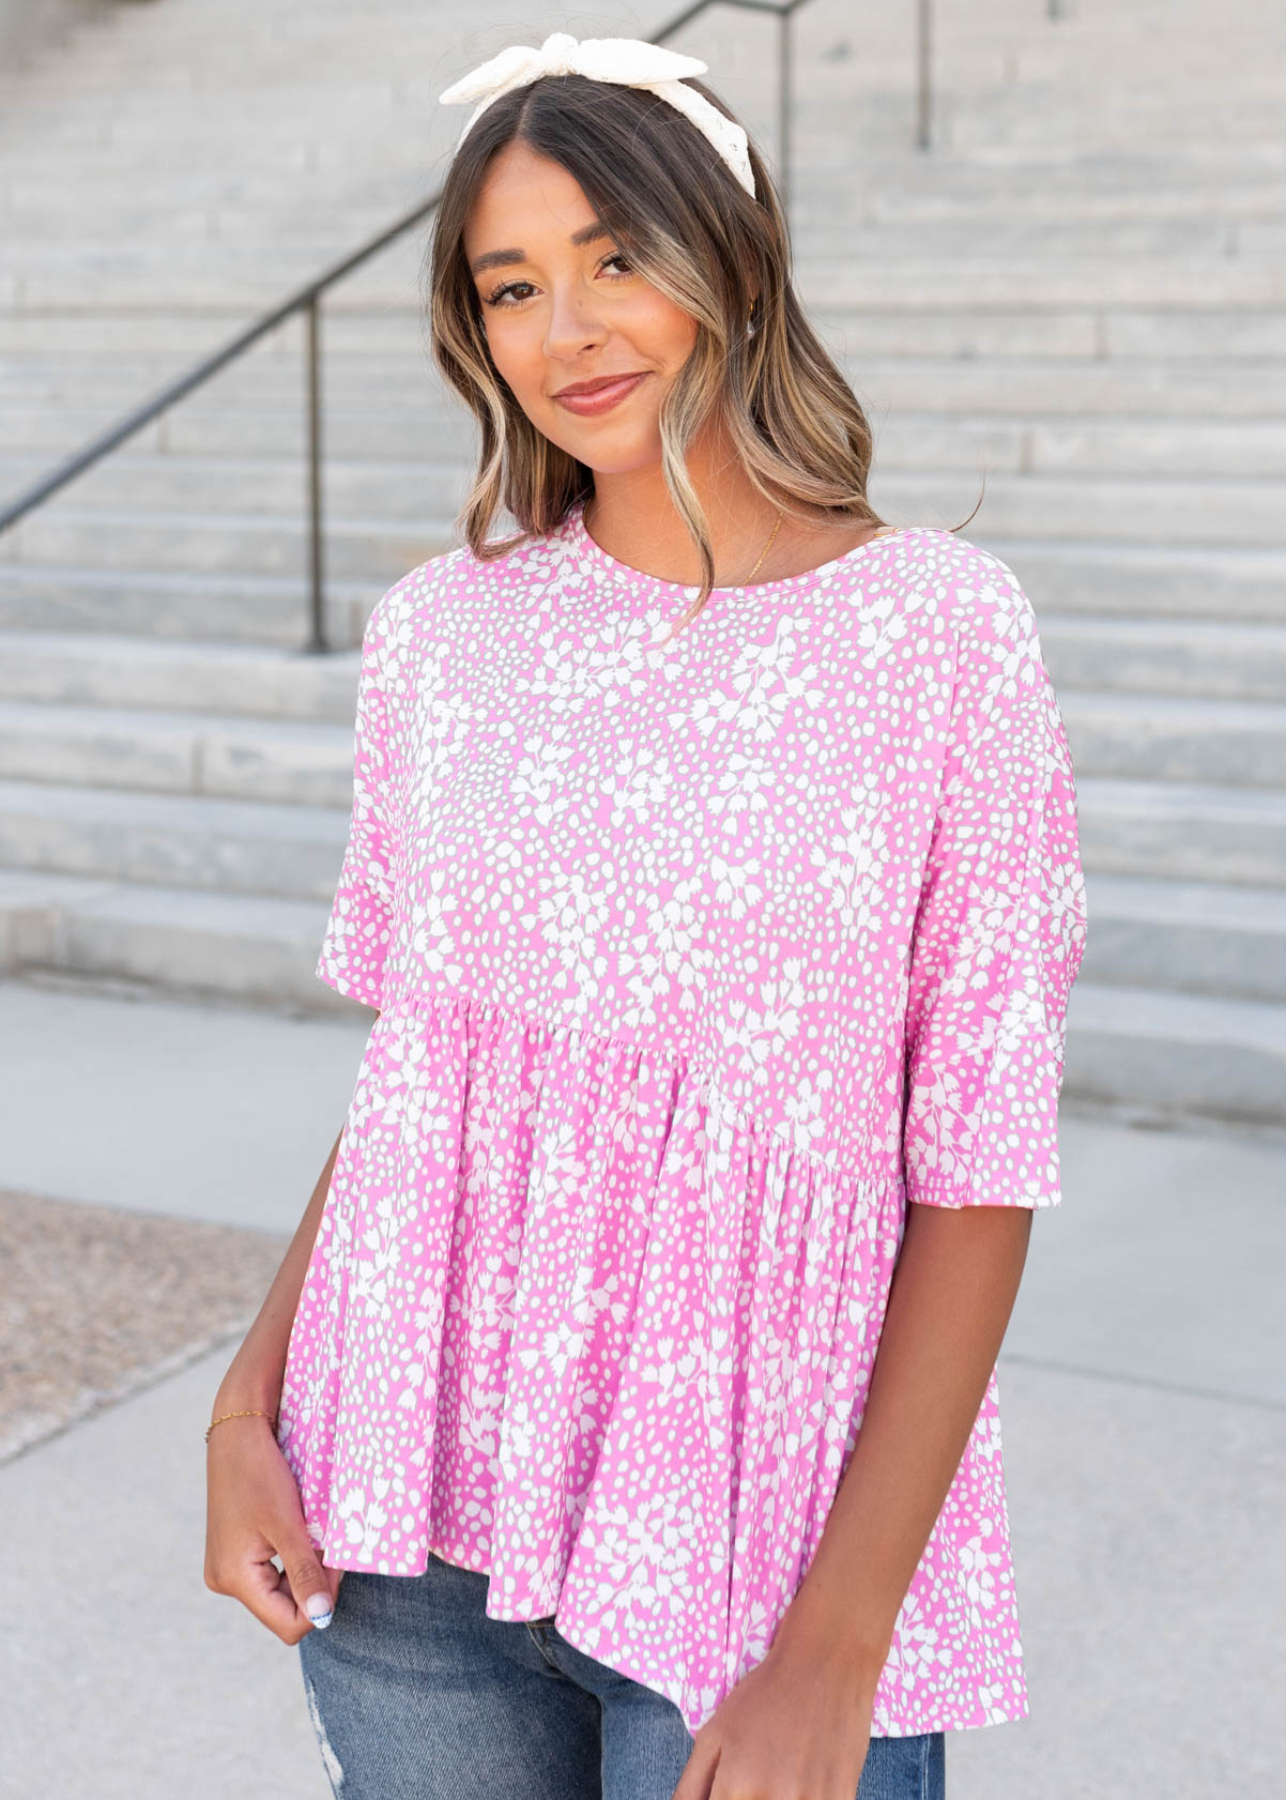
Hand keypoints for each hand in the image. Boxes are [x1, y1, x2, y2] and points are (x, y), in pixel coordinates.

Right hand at [203, 1411, 343, 1644]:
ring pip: (279, 1589)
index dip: (320, 1602)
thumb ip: (305, 1573)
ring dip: (304, 1569)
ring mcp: (227, 1566)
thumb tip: (323, 1617)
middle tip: (332, 1547)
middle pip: (283, 1608)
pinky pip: (270, 1570)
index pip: (288, 1623)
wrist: (238, 1431)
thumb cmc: (260, 1472)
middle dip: (313, 1583)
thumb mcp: (288, 1525)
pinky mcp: (234, 1551)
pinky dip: (292, 1557)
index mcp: (234, 1579)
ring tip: (316, 1536)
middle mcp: (225, 1580)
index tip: (337, 1564)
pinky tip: (302, 1533)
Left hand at [671, 1627, 874, 1799]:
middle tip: (755, 1780)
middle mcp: (772, 1798)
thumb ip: (692, 1787)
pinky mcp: (841, 1799)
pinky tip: (801, 1783)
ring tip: (778, 1778)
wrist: (825, 1665)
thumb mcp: (714, 1734)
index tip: (729, 1795)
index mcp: (735, 1785)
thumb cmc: (764, 1697)